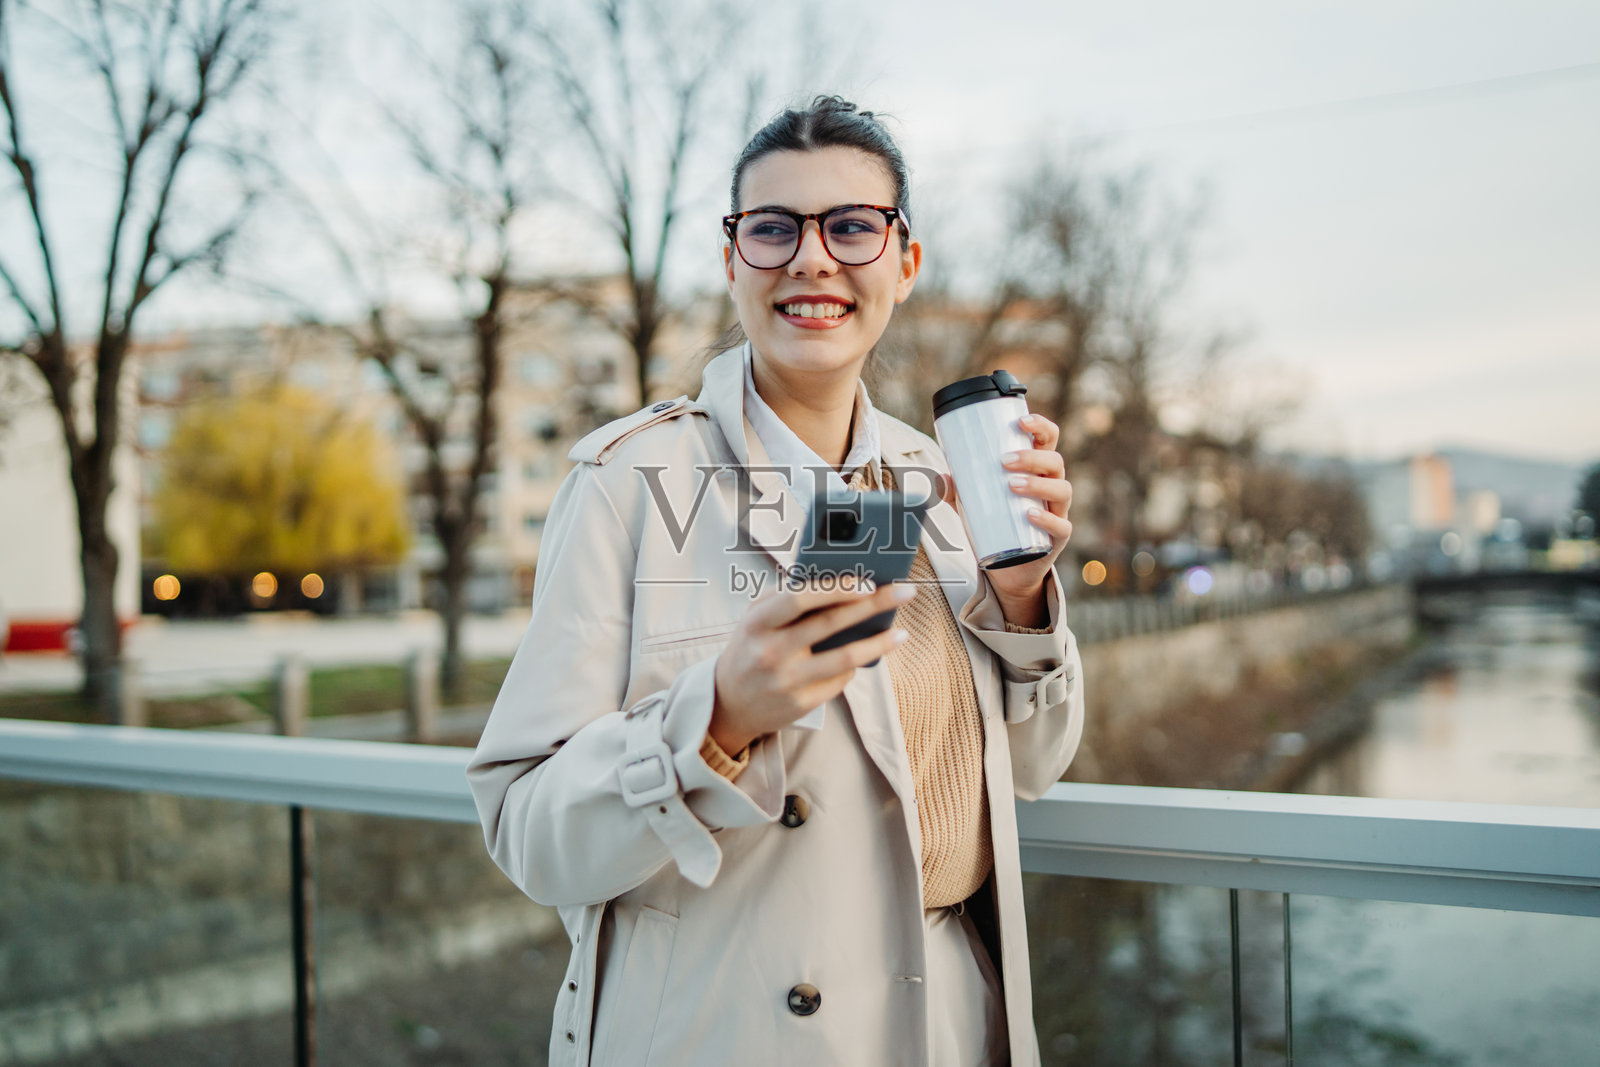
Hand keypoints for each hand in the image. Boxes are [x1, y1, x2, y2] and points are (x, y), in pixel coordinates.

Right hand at [710, 578, 916, 752]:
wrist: (727, 705)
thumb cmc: (749, 649)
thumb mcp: (755, 618)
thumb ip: (785, 597)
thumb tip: (836, 579)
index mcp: (758, 622)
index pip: (800, 598)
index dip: (837, 589)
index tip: (868, 582)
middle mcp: (771, 651)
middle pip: (831, 624)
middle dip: (873, 605)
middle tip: (904, 593)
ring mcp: (787, 681)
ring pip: (844, 659)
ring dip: (878, 644)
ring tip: (901, 633)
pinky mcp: (801, 704)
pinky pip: (839, 681)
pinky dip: (854, 666)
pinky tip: (865, 656)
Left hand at [937, 412, 1072, 627]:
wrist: (1010, 568)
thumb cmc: (997, 524)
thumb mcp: (974, 504)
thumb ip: (957, 491)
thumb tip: (938, 478)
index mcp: (1038, 470)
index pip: (1048, 440)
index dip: (1040, 426)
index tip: (1021, 420)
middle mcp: (1053, 486)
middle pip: (1055, 461)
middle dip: (1031, 457)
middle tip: (1004, 461)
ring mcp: (1058, 512)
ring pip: (1061, 489)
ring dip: (1037, 483)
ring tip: (1011, 485)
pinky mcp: (1057, 538)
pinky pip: (1061, 525)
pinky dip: (1047, 518)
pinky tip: (1029, 514)